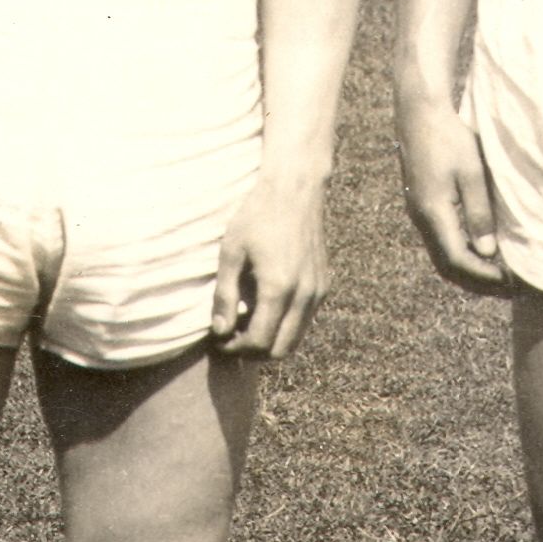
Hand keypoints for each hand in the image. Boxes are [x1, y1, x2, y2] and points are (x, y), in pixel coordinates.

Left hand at [209, 172, 329, 358]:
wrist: (295, 189)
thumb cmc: (257, 215)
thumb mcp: (231, 252)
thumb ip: (225, 295)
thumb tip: (220, 331)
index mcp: (279, 287)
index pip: (259, 341)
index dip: (235, 349)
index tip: (219, 339)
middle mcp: (304, 295)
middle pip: (280, 350)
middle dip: (253, 352)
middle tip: (231, 336)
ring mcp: (317, 291)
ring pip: (295, 340)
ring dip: (270, 341)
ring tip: (246, 323)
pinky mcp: (323, 286)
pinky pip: (304, 322)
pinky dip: (284, 327)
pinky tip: (264, 308)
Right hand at [397, 98, 505, 289]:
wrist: (419, 114)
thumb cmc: (449, 137)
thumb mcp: (472, 173)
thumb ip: (479, 214)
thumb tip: (488, 252)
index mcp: (433, 213)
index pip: (458, 260)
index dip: (485, 275)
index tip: (511, 279)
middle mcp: (422, 219)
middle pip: (447, 266)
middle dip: (478, 280)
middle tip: (508, 286)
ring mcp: (419, 213)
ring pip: (443, 257)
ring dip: (470, 269)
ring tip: (498, 273)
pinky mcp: (423, 205)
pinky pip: (441, 241)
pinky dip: (462, 254)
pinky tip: (481, 250)